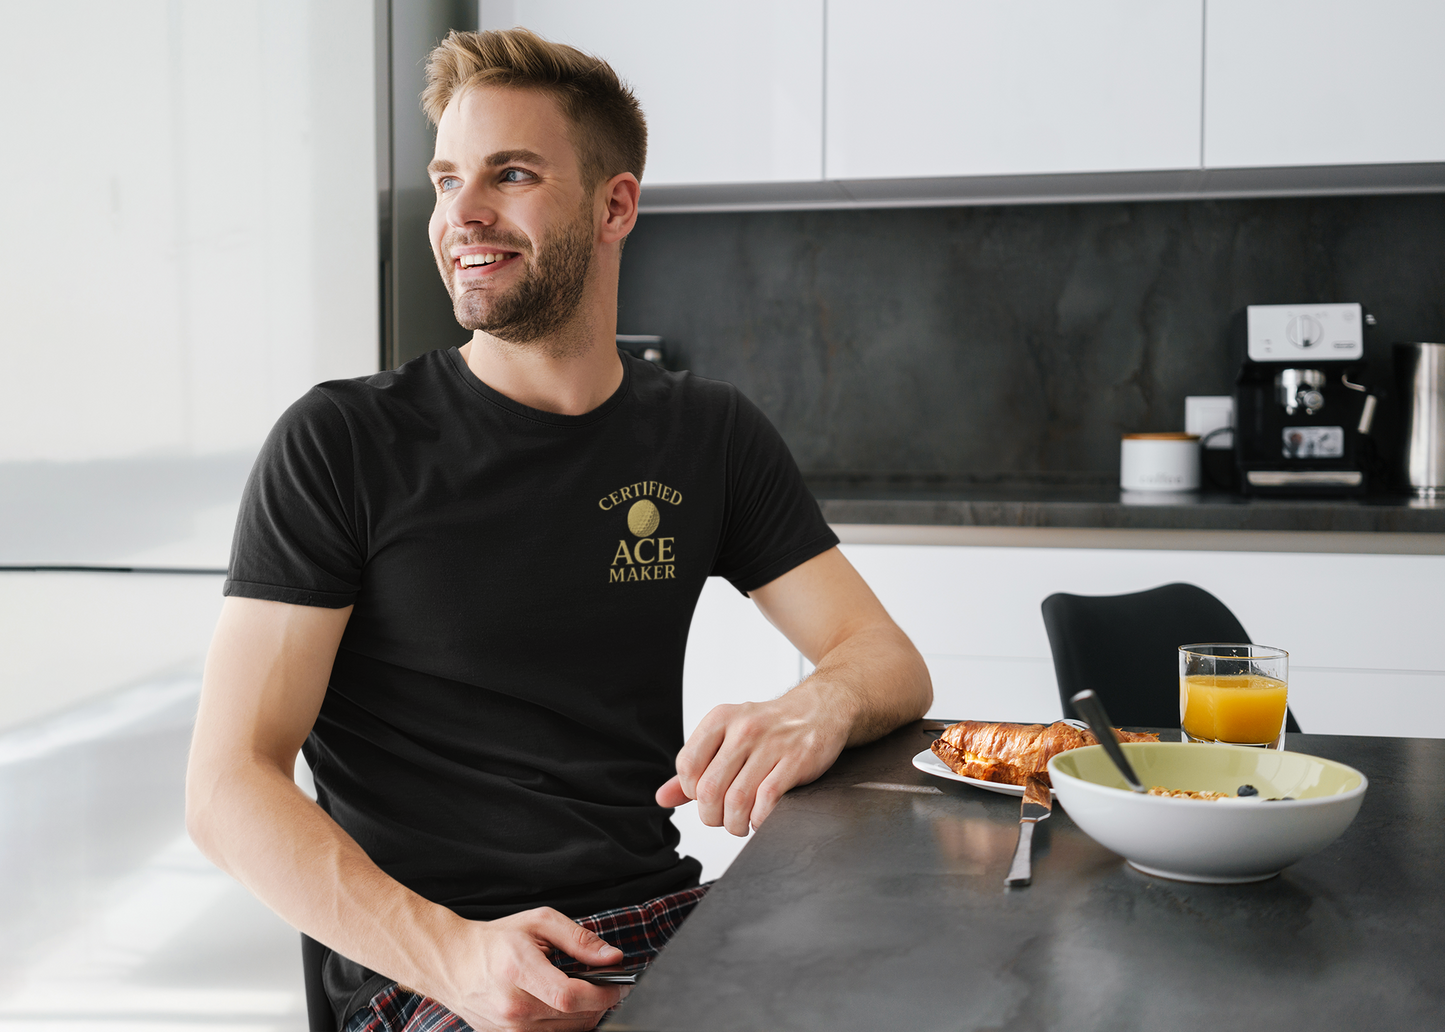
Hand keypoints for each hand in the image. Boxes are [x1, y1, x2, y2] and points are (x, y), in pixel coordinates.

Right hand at [433, 907, 624, 1031]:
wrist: (452, 963)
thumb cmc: (496, 940)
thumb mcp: (539, 923)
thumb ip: (579, 940)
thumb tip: (612, 957)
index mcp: (518, 971)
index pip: (570, 996)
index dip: (603, 993)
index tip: (620, 984)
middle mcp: (512, 1006)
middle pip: (573, 1018)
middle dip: (600, 1002)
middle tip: (607, 984)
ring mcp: (508, 1028)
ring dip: (585, 1015)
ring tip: (585, 992)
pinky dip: (566, 1024)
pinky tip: (565, 1005)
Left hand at [655, 690, 848, 835]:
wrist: (821, 708)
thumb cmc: (770, 728)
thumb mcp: (727, 737)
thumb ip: (696, 768)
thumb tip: (663, 797)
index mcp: (720, 719)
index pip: (686, 766)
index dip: (692, 793)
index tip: (707, 797)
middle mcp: (743, 728)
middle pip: (708, 789)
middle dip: (712, 816)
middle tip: (723, 818)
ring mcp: (771, 743)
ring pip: (736, 800)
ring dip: (735, 823)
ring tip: (741, 823)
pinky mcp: (796, 760)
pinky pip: (767, 801)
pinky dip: (760, 820)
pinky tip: (762, 818)